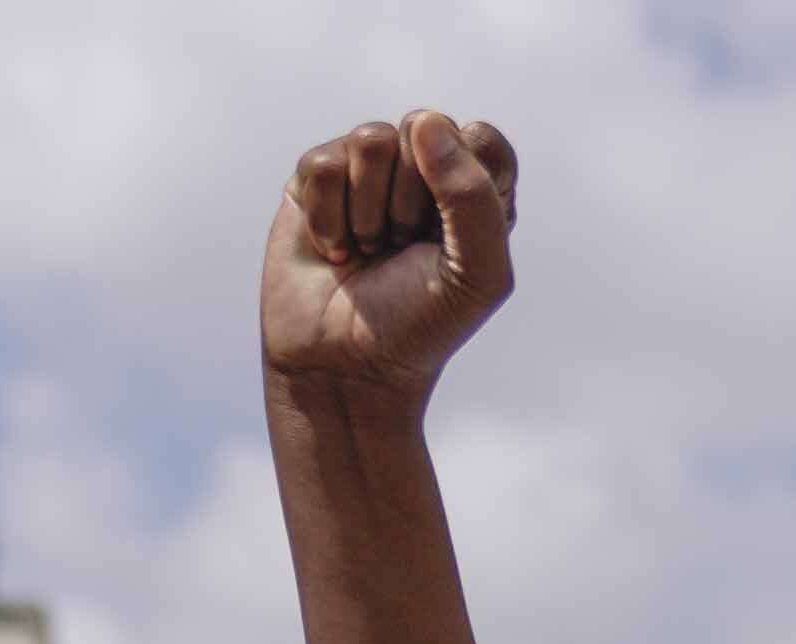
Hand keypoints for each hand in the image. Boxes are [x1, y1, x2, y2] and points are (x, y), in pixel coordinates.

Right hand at [262, 111, 519, 401]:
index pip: (480, 137)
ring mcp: (366, 172)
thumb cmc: (421, 325)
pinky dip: (328, 218)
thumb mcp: (477, 274)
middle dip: (412, 201)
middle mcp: (423, 170)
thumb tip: (425, 122)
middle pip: (422, 129)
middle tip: (404, 249)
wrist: (346, 368)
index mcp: (475, 188)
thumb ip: (473, 195)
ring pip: (370, 139)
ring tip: (370, 249)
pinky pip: (322, 164)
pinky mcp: (315, 182)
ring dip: (369, 210)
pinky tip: (335, 251)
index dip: (464, 180)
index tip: (452, 237)